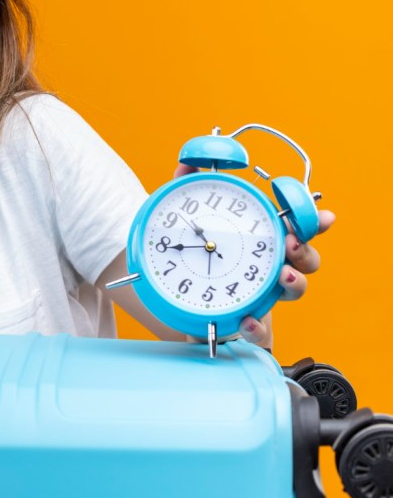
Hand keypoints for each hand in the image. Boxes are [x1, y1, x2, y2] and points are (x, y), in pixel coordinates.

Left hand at [173, 163, 335, 347]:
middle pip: (306, 259)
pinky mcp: (246, 323)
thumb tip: (186, 164)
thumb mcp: (183, 220)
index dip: (314, 221)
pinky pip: (261, 332)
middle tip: (294, 244)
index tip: (324, 216)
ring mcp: (262, 296)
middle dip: (307, 251)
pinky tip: (246, 320)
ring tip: (284, 275)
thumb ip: (187, 191)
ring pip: (294, 291)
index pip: (296, 227)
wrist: (174, 298)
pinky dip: (257, 328)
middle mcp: (268, 267)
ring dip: (295, 283)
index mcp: (262, 240)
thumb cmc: (192, 254)